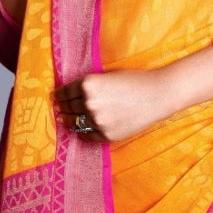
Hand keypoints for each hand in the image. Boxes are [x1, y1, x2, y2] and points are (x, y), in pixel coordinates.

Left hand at [53, 69, 172, 143]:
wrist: (157, 95)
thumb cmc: (134, 81)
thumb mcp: (108, 76)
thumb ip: (89, 85)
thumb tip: (71, 94)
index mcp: (88, 84)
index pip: (64, 92)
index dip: (58, 96)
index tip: (55, 98)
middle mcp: (90, 103)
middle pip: (67, 108)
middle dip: (62, 108)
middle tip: (59, 109)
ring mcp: (98, 121)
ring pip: (75, 123)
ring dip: (68, 121)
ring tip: (65, 120)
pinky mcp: (107, 135)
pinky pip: (88, 136)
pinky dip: (83, 132)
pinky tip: (82, 129)